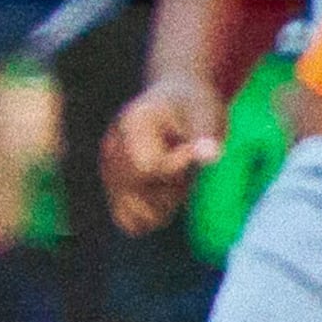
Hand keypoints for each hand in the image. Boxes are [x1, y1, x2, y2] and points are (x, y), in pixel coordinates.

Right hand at [104, 77, 220, 236]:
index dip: (176, 169)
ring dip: (163, 206)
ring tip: (177, 178)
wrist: (178, 101)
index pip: (148, 167)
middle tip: (187, 166)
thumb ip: (207, 135)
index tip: (191, 151)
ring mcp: (109, 169)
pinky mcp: (115, 187)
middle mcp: (113, 148)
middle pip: (139, 194)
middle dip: (172, 190)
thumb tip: (212, 154)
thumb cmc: (194, 106)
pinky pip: (127, 220)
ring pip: (134, 213)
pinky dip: (152, 217)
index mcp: (132, 125)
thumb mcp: (206, 114)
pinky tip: (166, 195)